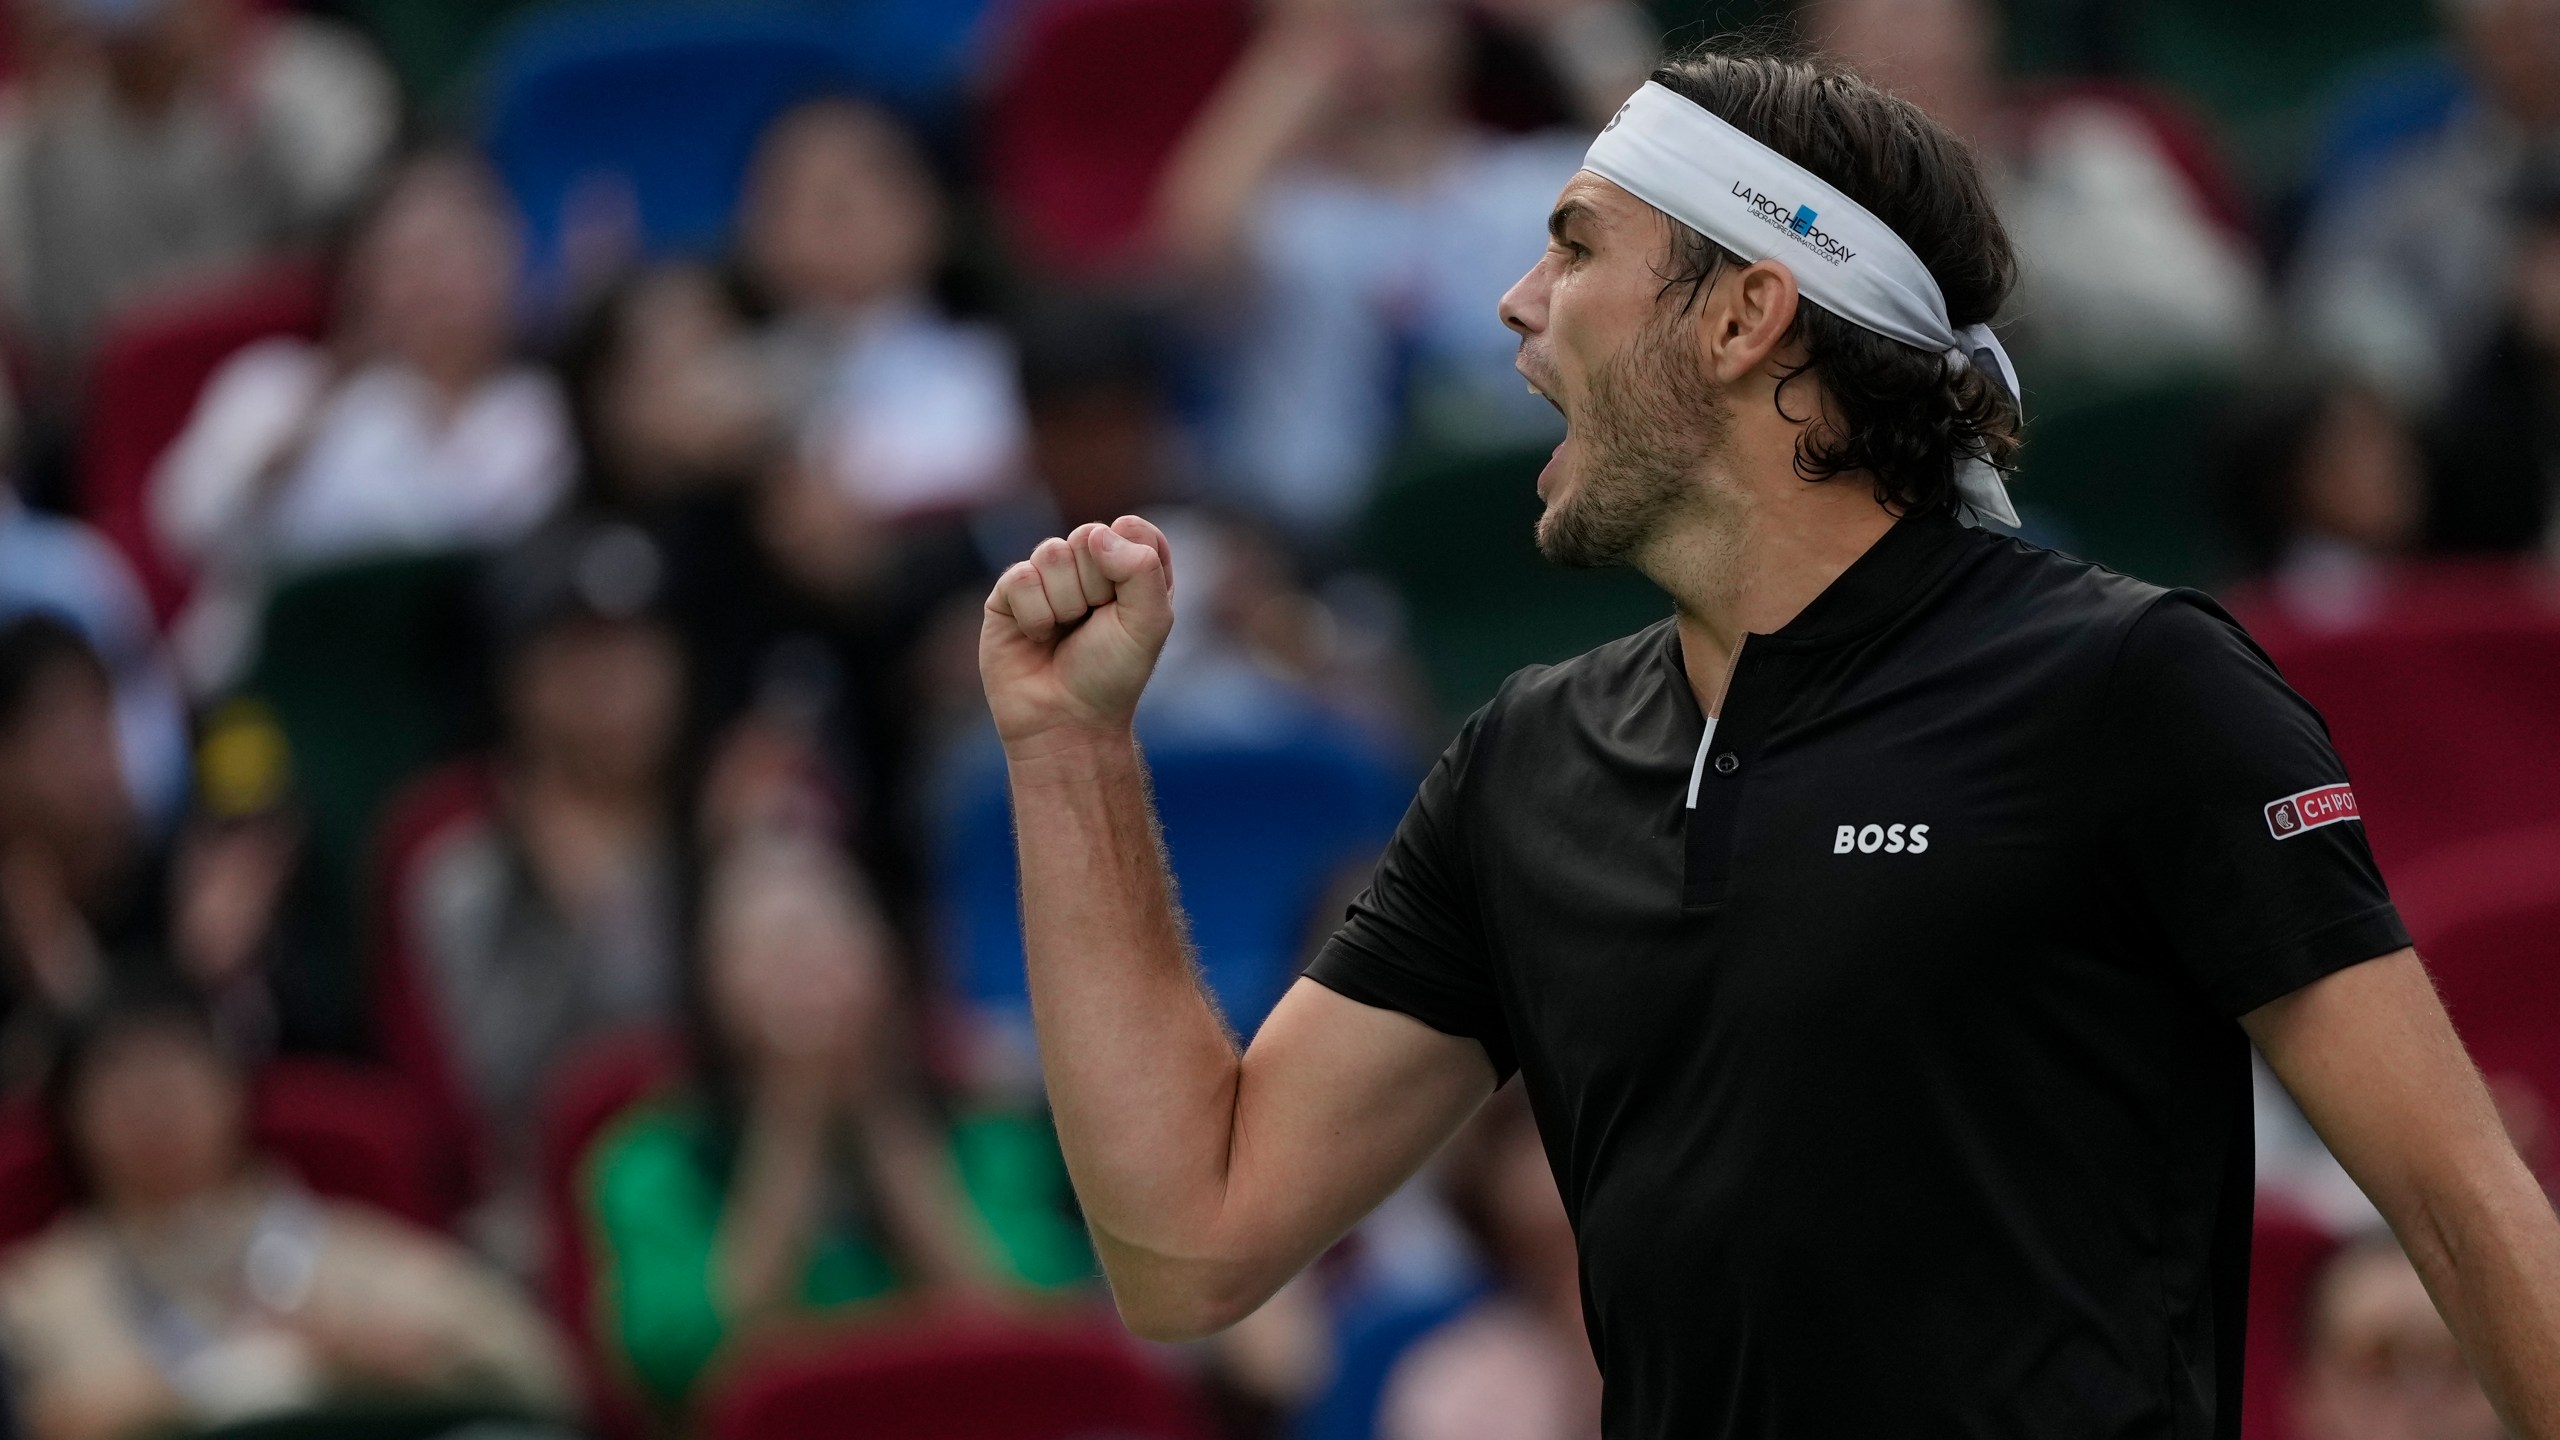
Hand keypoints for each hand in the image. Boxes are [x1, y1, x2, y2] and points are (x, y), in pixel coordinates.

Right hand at [980, 517, 1174, 748]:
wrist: (1066, 721)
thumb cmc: (1112, 674)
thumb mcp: (1149, 623)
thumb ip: (1142, 568)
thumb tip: (1095, 534)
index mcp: (1130, 569)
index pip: (1131, 529)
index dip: (1131, 563)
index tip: (1128, 605)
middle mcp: (1088, 568)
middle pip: (1089, 535)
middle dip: (1096, 586)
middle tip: (1093, 625)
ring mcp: (1046, 579)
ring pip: (1051, 553)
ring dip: (1065, 603)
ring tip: (1064, 633)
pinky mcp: (1008, 595)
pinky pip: (1020, 577)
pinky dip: (1034, 614)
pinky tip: (1037, 637)